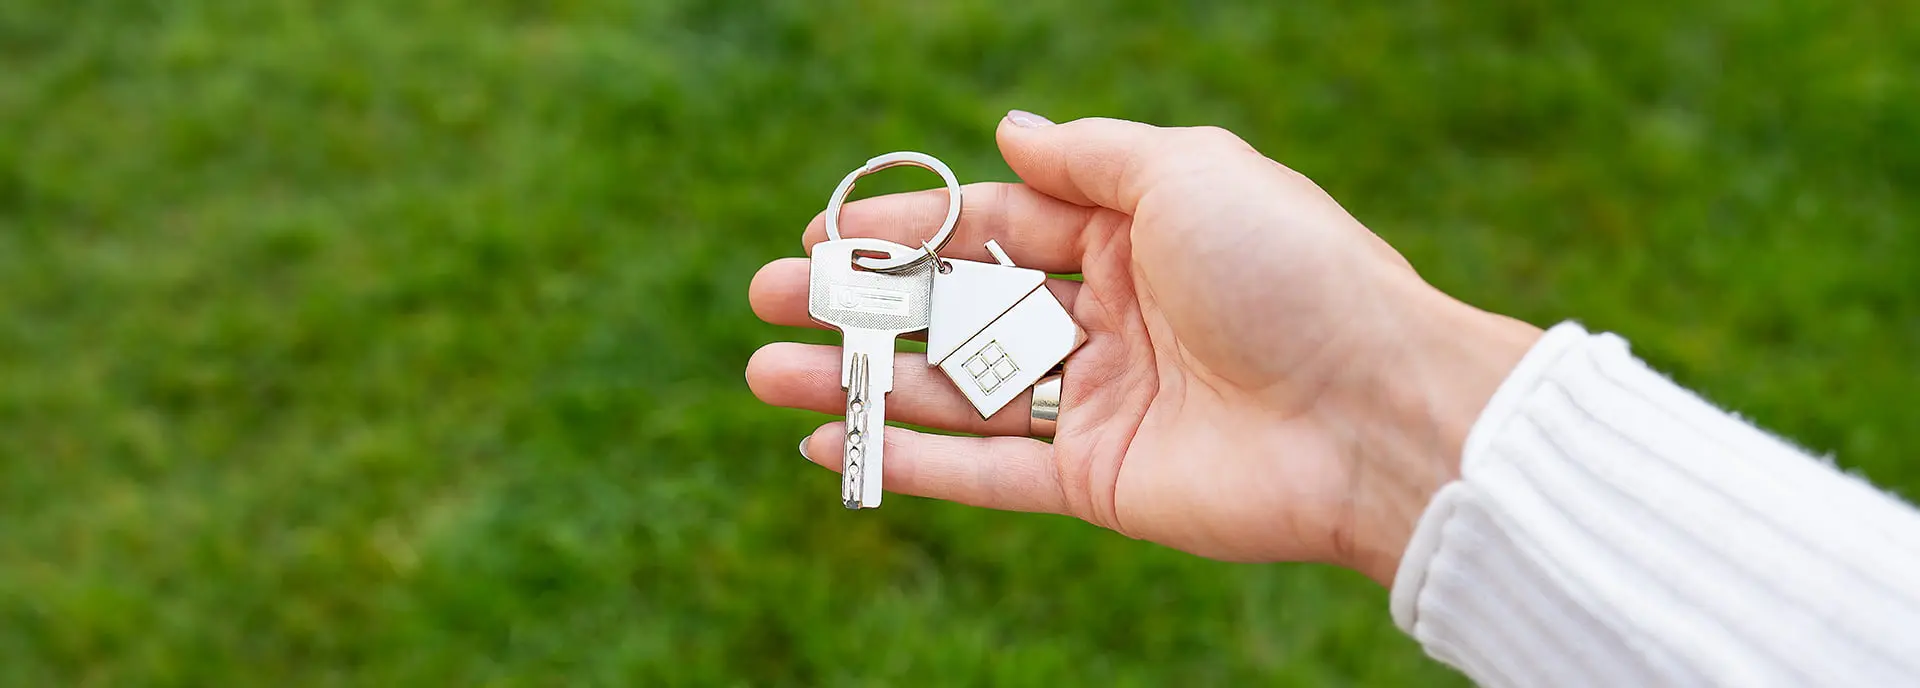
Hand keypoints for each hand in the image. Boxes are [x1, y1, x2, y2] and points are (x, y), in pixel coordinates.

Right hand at [748, 113, 1540, 584]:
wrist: (1373, 409)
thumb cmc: (1292, 272)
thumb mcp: (1189, 172)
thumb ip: (1090, 157)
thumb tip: (1007, 129)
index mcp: (1129, 233)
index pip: (989, 223)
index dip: (904, 227)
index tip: (823, 232)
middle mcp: (1106, 314)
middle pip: (956, 308)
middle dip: (859, 304)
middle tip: (767, 297)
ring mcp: (1097, 402)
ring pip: (954, 391)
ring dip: (860, 382)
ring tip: (765, 372)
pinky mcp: (1095, 483)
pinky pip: (983, 472)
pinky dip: (906, 460)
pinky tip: (830, 444)